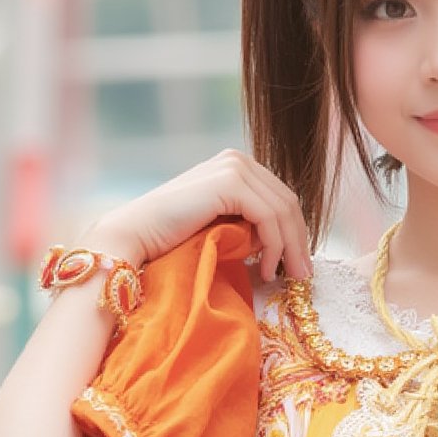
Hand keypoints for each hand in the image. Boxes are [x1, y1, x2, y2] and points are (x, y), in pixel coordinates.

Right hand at [84, 150, 310, 277]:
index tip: (298, 264)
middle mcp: (237, 159)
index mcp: (236, 165)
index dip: (295, 232)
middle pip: (287, 202)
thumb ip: (248, 224)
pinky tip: (266, 268)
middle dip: (298, 241)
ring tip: (284, 276)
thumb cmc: (172, 237)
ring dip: (289, 248)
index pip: (280, 198)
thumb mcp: (220, 225)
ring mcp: (234, 166)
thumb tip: (279, 243)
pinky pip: (269, 217)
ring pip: (282, 211)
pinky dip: (273, 245)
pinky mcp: (230, 182)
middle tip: (302, 276)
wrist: (135, 235)